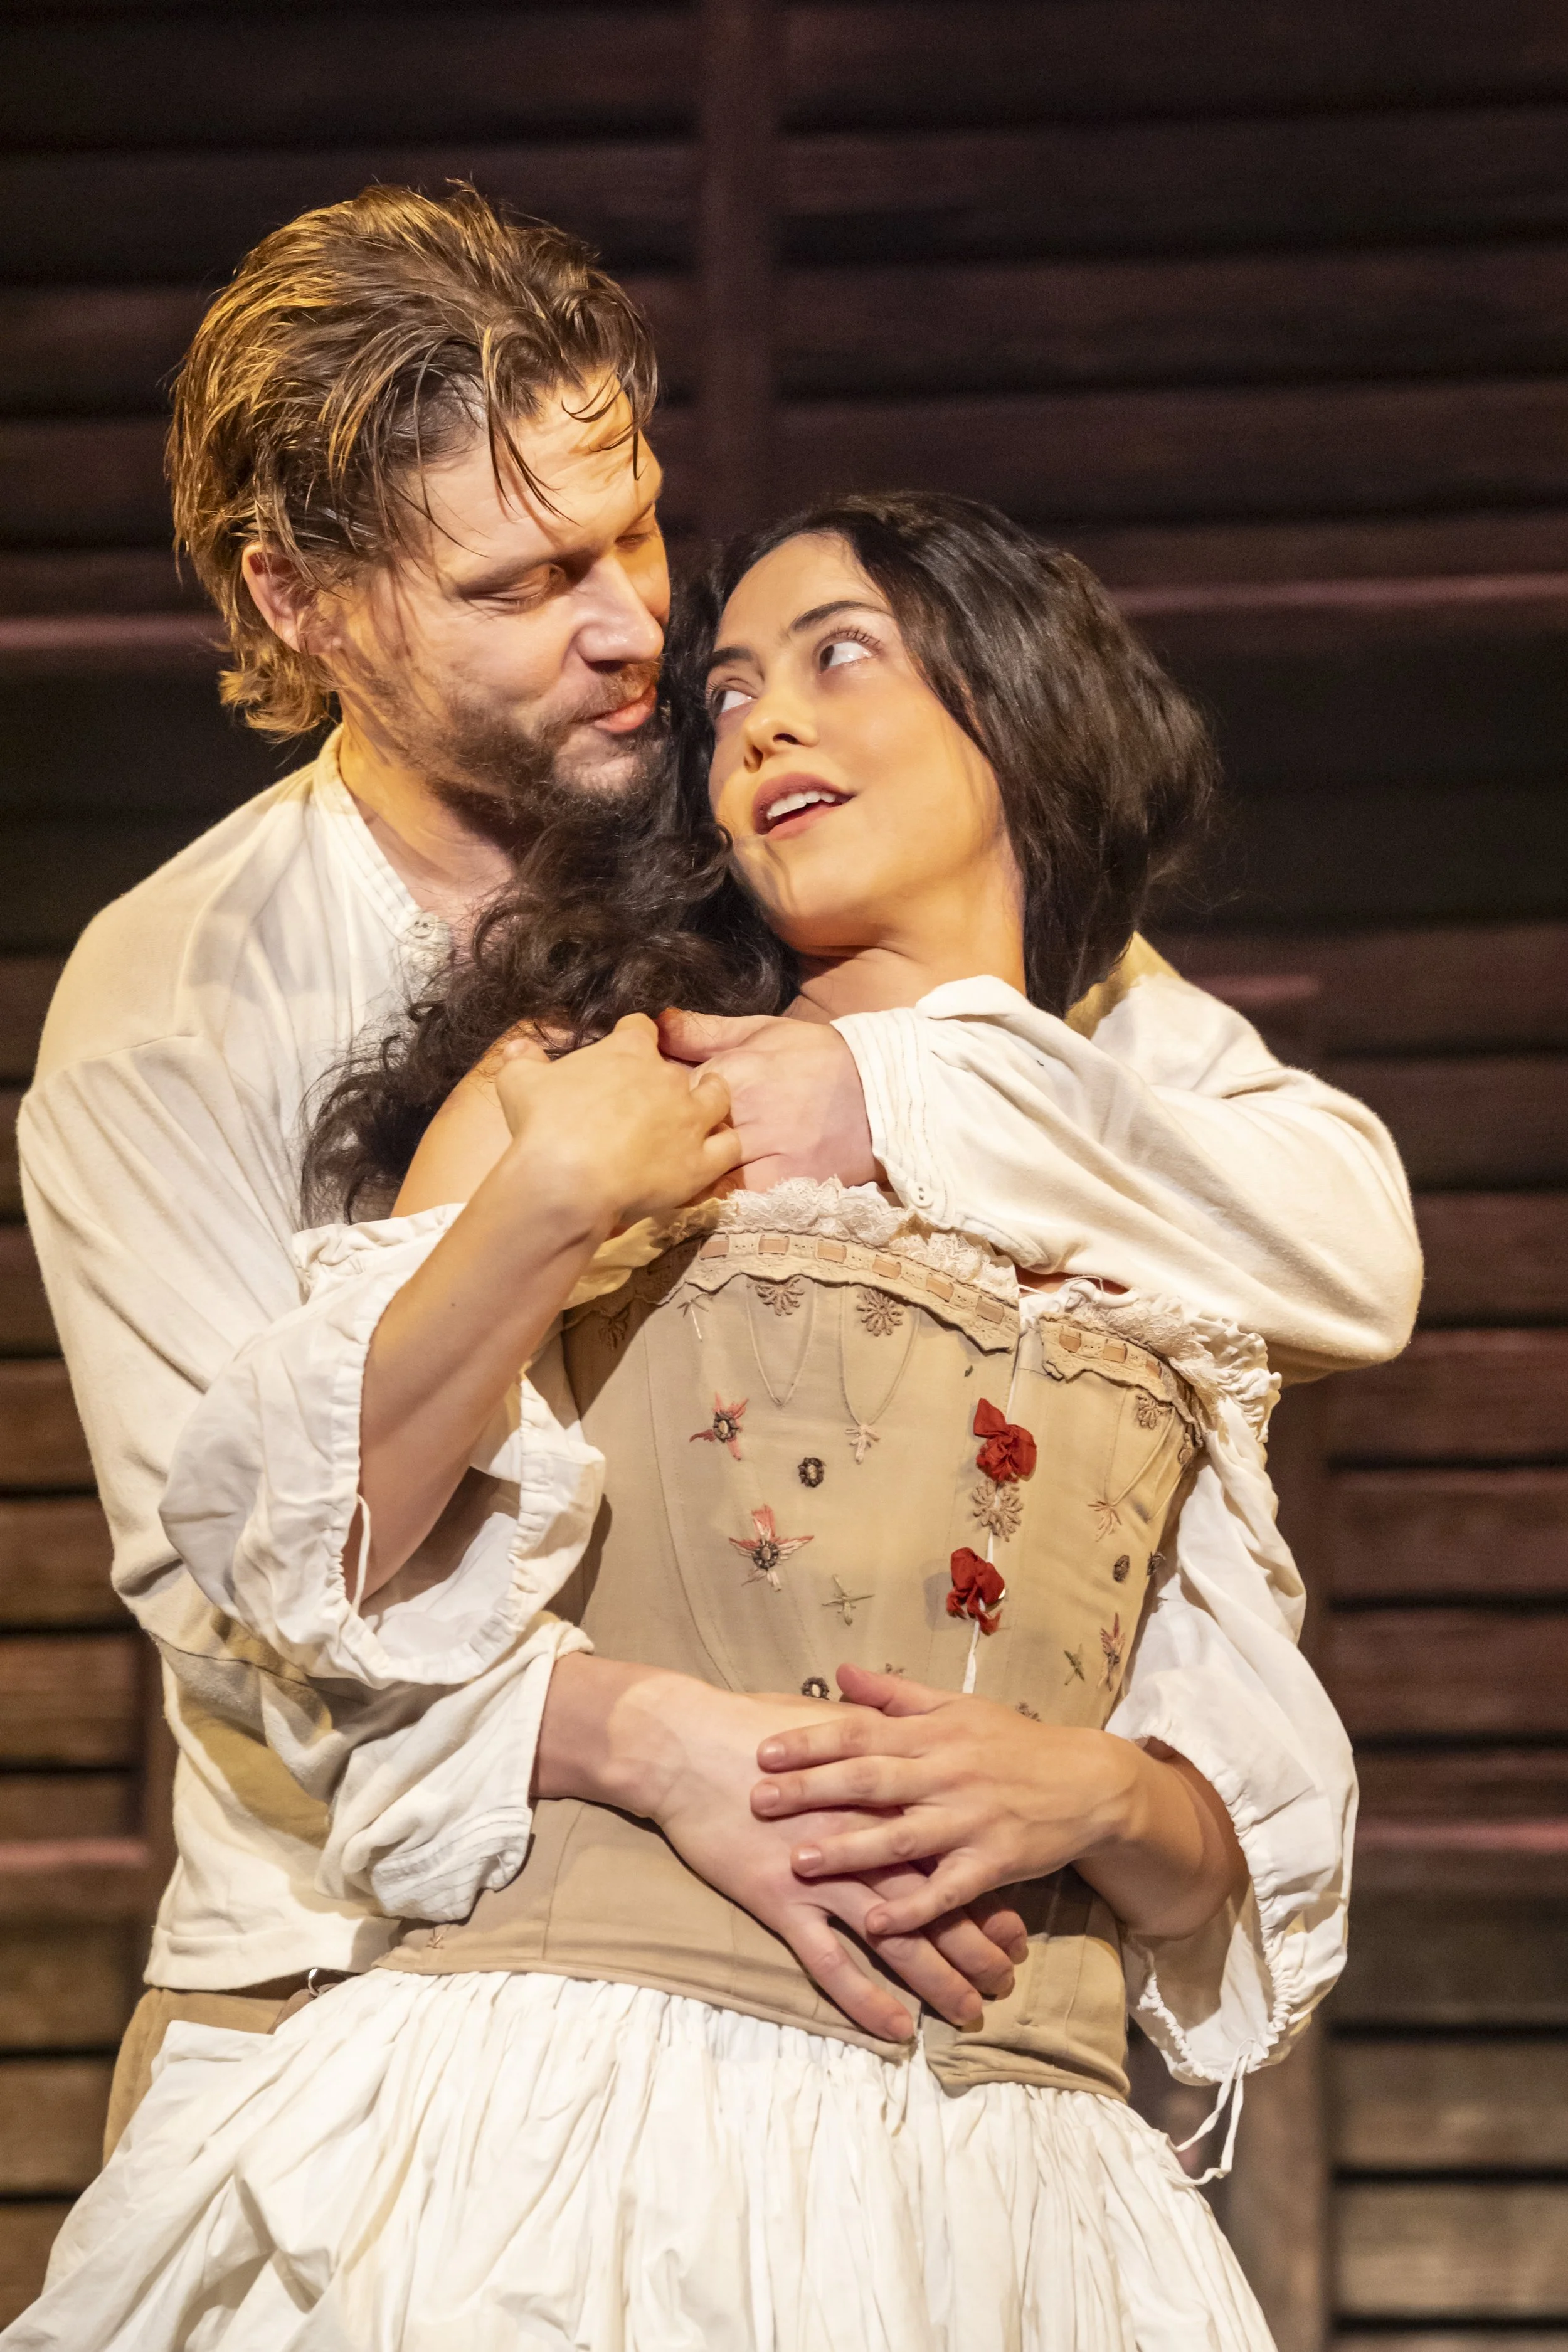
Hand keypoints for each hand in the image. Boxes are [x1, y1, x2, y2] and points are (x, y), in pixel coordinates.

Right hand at [495, 1012, 741, 1231]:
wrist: (567, 1179)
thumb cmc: (543, 1125)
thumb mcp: (520, 1082)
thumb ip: (523, 1060)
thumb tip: (518, 1046)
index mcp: (628, 1050)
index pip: (641, 1028)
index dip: (635, 1035)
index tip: (629, 1047)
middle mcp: (667, 1077)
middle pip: (679, 1066)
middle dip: (668, 1079)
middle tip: (652, 1100)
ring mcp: (689, 1118)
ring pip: (718, 1098)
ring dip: (711, 1100)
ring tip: (700, 1111)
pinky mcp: (699, 1161)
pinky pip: (727, 1148)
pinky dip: (722, 1148)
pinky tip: (709, 1154)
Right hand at [610, 1674, 1026, 2040]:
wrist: (684, 1746)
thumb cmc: (753, 1730)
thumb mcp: (825, 1726)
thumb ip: (872, 1739)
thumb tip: (902, 1743)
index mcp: (879, 1798)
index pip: (949, 1856)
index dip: (987, 1894)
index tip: (1015, 1928)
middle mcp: (864, 1841)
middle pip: (937, 1901)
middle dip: (977, 1947)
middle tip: (1005, 1982)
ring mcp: (824, 1875)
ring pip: (898, 1939)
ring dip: (939, 1980)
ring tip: (970, 2013)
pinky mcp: (782, 1901)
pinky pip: (832, 1962)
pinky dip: (866, 1999)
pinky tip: (897, 2030)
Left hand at [657, 1009, 875, 1192]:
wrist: (881, 1093)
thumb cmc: (817, 1057)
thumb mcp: (763, 1030)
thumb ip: (706, 1031)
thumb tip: (657, 1025)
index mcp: (735, 1072)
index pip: (667, 1090)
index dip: (647, 1101)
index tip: (636, 1109)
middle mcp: (746, 1113)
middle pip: (679, 1135)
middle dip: (657, 1142)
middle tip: (641, 1148)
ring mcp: (765, 1150)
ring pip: (701, 1171)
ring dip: (680, 1173)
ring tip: (663, 1174)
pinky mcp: (784, 1182)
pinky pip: (734, 1196)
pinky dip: (715, 1196)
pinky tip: (703, 1192)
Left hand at [752, 1665, 1246, 1939]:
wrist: (1088, 1783)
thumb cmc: (1013, 1742)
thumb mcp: (957, 1706)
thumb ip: (895, 1693)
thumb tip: (839, 1671)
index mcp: (933, 1734)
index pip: (861, 1732)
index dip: (811, 1741)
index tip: (763, 1751)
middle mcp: (946, 1774)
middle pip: (870, 1780)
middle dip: (812, 1791)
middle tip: (758, 1801)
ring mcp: (970, 1820)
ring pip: (901, 1837)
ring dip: (849, 1851)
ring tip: (800, 1862)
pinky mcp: (993, 1863)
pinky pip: (946, 1890)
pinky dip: (911, 1907)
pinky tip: (874, 1922)